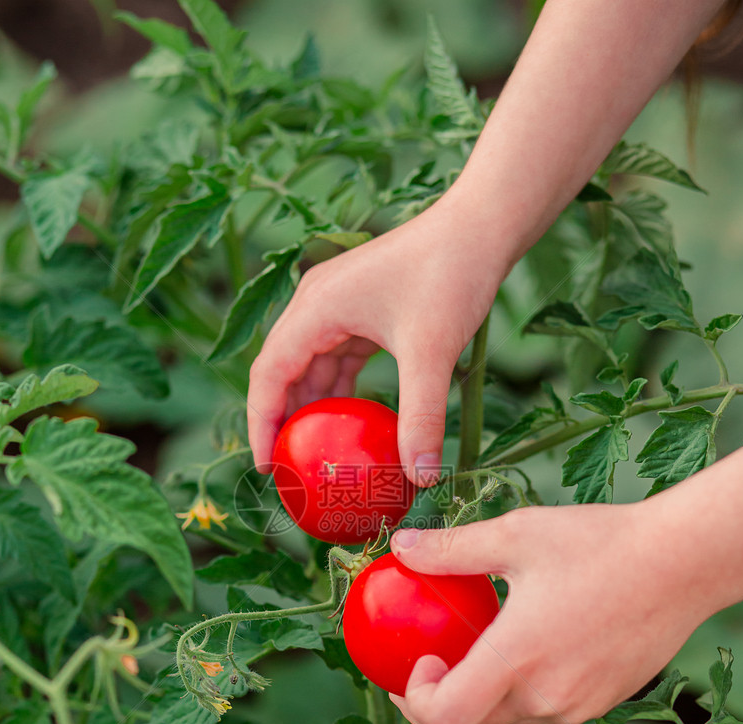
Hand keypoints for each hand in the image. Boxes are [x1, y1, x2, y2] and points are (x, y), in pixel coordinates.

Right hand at [246, 197, 503, 485]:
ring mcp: (338, 303)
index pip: (269, 374)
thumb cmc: (451, 275)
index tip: (269, 467)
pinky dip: (339, 389)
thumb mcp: (432, 353)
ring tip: (315, 451)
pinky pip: (337, 357)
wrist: (481, 225)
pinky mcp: (362, 307)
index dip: (261, 423)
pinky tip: (350, 418)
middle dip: (282, 420)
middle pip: (282, 370)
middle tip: (289, 469)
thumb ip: (422, 418)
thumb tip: (422, 478)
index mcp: (315, 307)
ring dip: (312, 406)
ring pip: (310, 365)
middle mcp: (316, 302)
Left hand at [387, 499, 717, 723]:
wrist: (683, 562)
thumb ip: (451, 549)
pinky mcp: (602, 701)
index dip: (415, 701)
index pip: (445, 717)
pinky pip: (546, 706)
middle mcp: (546, 696)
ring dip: (484, 689)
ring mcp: (578, 705)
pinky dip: (523, 686)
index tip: (419, 659)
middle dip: (443, 694)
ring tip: (482, 641)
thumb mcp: (515, 535)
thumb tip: (401, 548)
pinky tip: (530, 641)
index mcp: (517, 660)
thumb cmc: (599, 543)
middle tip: (432, 654)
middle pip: (472, 719)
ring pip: (510, 714)